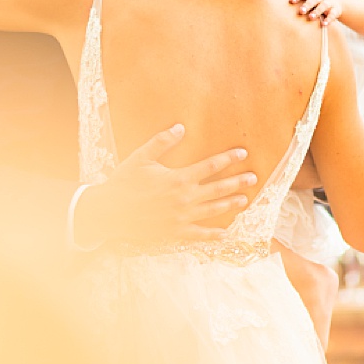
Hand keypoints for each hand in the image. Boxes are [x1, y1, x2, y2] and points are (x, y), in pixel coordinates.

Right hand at [76, 125, 253, 246]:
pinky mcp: (176, 232)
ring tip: (244, 200)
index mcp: (178, 178)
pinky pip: (200, 234)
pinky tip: (224, 234)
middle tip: (253, 178)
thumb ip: (162, 142)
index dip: (228, 158)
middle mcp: (185, 198)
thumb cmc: (124, 182)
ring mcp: (182, 217)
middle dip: (237, 182)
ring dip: (230, 204)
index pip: (210, 166)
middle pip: (218, 188)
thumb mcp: (140, 157)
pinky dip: (213, 235)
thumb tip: (180, 128)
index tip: (242, 153)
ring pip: (213, 210)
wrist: (111, 212)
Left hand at [290, 0, 341, 25]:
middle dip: (307, 4)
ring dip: (317, 11)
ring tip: (311, 18)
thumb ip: (298, 0)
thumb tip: (276, 2)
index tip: (291, 1)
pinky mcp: (336, 10)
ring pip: (323, 5)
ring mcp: (329, 2)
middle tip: (301, 11)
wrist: (337, 1)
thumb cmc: (316, 1)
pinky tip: (324, 24)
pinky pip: (333, 14)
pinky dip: (329, 19)